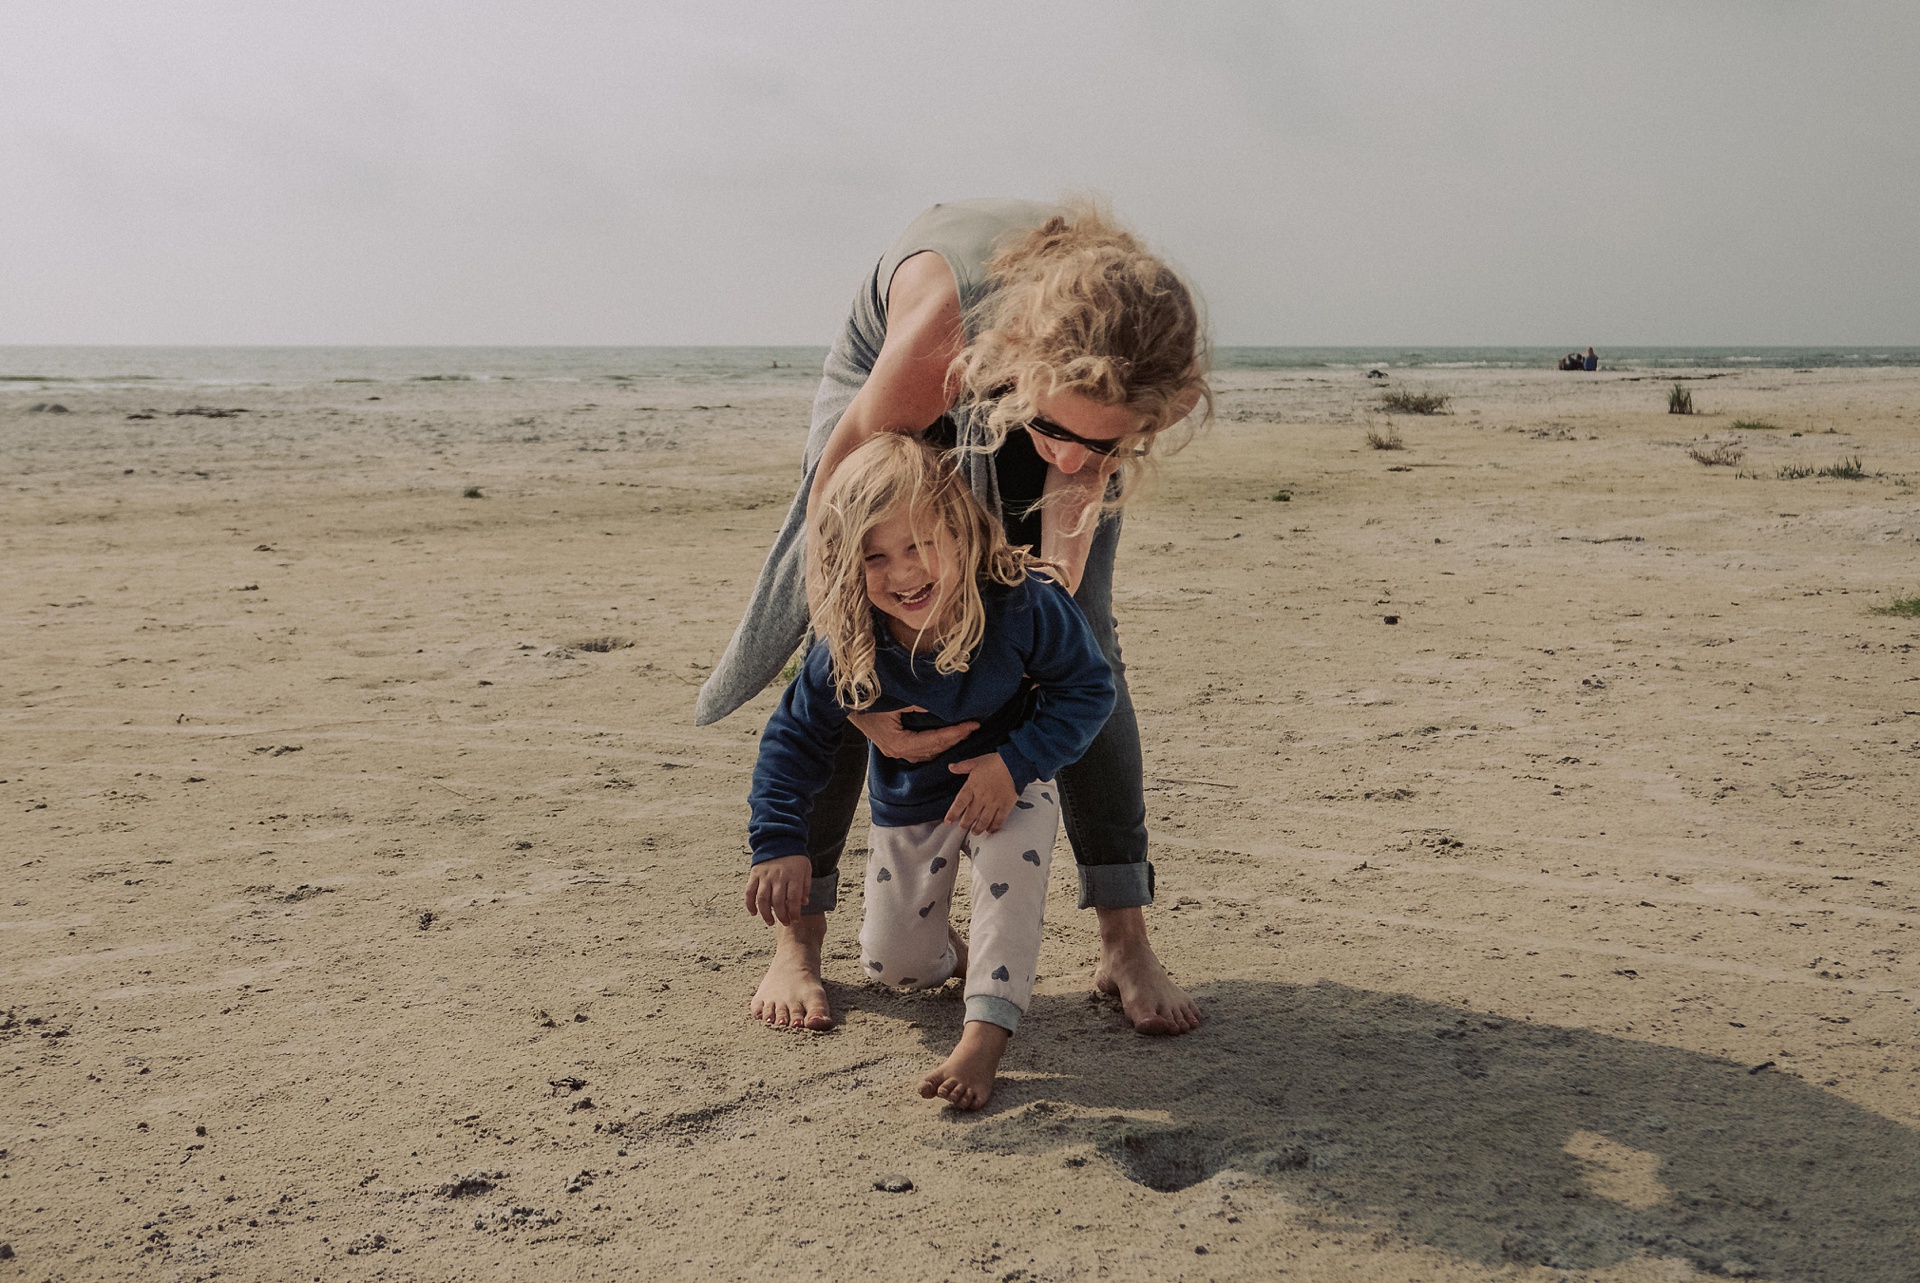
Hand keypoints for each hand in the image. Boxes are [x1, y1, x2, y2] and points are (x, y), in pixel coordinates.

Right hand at [745, 854, 812, 925]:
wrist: (779, 839)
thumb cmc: (795, 857)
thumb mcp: (806, 869)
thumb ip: (805, 886)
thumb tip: (804, 903)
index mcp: (793, 875)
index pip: (793, 898)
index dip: (794, 912)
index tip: (795, 920)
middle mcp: (778, 876)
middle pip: (778, 901)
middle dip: (782, 916)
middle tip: (785, 923)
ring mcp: (765, 875)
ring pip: (762, 899)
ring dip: (765, 913)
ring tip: (770, 922)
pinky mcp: (754, 874)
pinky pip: (749, 891)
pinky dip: (749, 904)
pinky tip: (753, 913)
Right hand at [846, 706, 978, 762]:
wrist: (844, 704)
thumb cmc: (867, 701)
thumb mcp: (894, 700)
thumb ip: (917, 703)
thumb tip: (941, 702)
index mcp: (898, 743)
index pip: (934, 740)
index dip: (955, 733)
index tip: (972, 724)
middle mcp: (898, 751)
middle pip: (934, 749)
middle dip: (955, 738)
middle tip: (974, 727)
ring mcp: (895, 750)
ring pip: (929, 752)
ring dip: (947, 742)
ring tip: (964, 731)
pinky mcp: (894, 746)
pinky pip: (921, 749)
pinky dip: (936, 743)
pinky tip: (947, 735)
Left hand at [944, 753, 1016, 834]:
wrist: (1014, 764)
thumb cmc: (995, 762)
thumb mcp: (976, 762)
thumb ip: (962, 766)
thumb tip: (950, 767)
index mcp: (972, 786)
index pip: (959, 803)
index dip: (953, 813)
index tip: (948, 821)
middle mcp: (982, 797)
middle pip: (970, 815)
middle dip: (965, 824)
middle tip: (962, 827)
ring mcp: (994, 803)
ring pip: (983, 820)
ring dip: (978, 828)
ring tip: (975, 832)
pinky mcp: (1005, 806)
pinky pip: (998, 820)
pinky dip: (994, 827)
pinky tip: (991, 830)